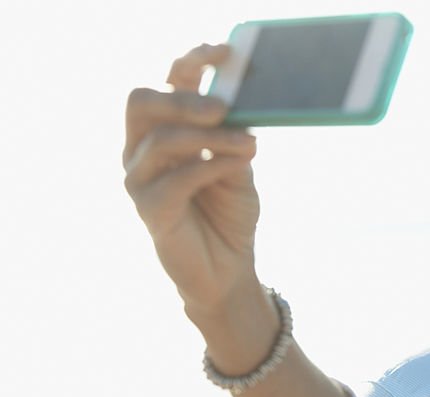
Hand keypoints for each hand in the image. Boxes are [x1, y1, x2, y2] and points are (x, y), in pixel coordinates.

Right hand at [124, 43, 260, 312]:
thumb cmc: (230, 214)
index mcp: (165, 129)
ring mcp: (139, 180)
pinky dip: (210, 168)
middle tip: (222, 108)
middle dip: (183, 98)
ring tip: (248, 144)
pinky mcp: (149, 210)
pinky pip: (175, 180)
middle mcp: (142, 149)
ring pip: (162, 140)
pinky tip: (237, 167)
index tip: (225, 51)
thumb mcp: (240, 168)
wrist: (228, 269)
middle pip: (142, 102)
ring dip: (210, 138)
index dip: (191, 60)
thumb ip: (234, 137)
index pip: (167, 82)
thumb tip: (240, 108)